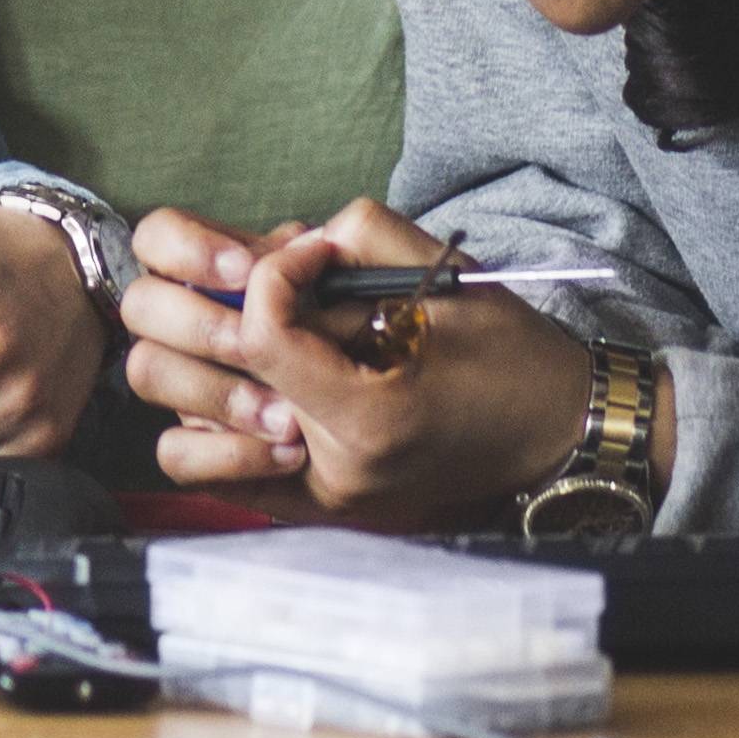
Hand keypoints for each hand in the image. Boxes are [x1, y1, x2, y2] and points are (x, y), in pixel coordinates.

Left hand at [117, 199, 595, 518]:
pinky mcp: (307, 502)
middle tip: (276, 295)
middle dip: (217, 313)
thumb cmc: (513, 357)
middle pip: (194, 377)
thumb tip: (279, 240)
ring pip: (179, 426)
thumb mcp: (445, 275)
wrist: (559, 436)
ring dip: (204, 367)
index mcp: (368, 419)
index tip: (317, 254)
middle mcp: (328, 469)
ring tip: (266, 340)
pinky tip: (263, 382)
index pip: (257, 334)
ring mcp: (312, 495)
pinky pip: (205, 465)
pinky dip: (212, 417)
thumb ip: (357, 235)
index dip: (272, 272)